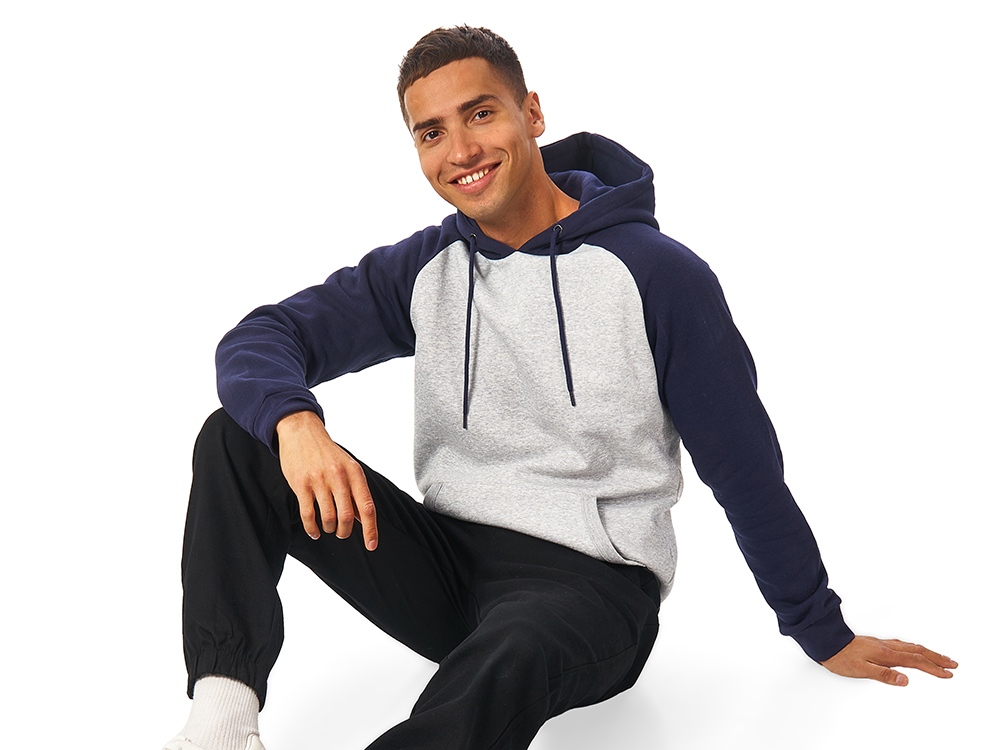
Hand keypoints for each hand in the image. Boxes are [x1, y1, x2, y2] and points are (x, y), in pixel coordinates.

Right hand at [275, 411, 377, 549]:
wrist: (302, 432)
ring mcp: (319, 480)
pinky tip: (314, 531)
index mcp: (355, 473)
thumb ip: (355, 490)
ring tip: (328, 528)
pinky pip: (308, 515)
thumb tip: (361, 518)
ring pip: (328, 518)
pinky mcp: (301, 484)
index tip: (371, 546)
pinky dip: (312, 529)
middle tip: (341, 533)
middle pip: (346, 517)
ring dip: (329, 529)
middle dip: (344, 532)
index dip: (370, 530)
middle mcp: (339, 477)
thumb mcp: (348, 466)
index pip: (367, 507)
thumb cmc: (327, 453)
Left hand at [820, 635, 957, 685]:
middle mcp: (886, 647)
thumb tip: (905, 680)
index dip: (933, 668)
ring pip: (910, 647)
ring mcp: (882, 644)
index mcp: (886, 654)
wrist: (826, 642)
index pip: (916, 661)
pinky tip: (912, 650)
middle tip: (953, 664)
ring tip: (940, 657)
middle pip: (917, 651)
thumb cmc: (841, 658)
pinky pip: (902, 645)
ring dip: (928, 652)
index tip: (948, 674)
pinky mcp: (876, 644)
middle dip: (937, 658)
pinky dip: (914, 648)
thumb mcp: (861, 670)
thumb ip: (884, 675)